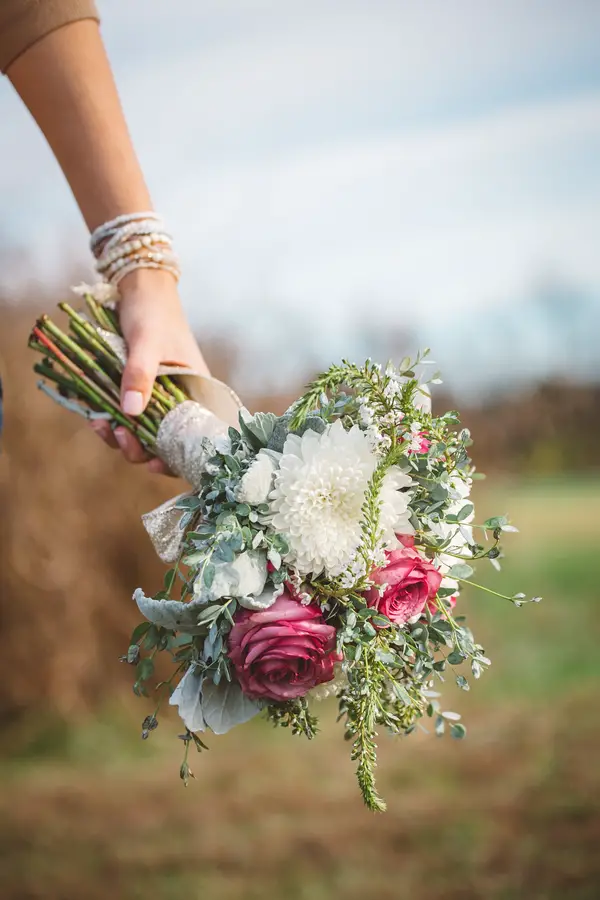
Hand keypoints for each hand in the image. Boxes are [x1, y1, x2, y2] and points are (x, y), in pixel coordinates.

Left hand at [90, 268, 208, 474]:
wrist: (139, 288)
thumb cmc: (154, 313)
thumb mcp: (148, 343)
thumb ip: (139, 375)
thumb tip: (129, 413)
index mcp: (195, 395)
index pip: (193, 440)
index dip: (177, 459)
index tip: (155, 465)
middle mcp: (177, 402)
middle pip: (162, 443)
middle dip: (139, 448)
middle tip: (119, 435)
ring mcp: (154, 399)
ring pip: (139, 433)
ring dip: (119, 436)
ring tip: (100, 423)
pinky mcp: (133, 393)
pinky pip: (122, 416)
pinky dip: (108, 419)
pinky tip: (93, 414)